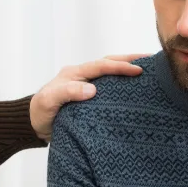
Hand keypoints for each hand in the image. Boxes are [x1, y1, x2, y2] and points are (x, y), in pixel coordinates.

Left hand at [29, 54, 148, 140]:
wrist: (33, 125)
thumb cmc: (40, 113)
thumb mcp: (48, 102)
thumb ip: (66, 93)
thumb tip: (92, 89)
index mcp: (75, 73)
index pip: (102, 65)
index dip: (121, 66)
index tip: (139, 70)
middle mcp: (83, 76)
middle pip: (110, 62)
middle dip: (131, 60)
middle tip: (154, 61)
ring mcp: (87, 86)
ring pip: (112, 74)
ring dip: (129, 70)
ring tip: (152, 72)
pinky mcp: (91, 99)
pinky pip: (110, 88)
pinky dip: (124, 86)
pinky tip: (138, 91)